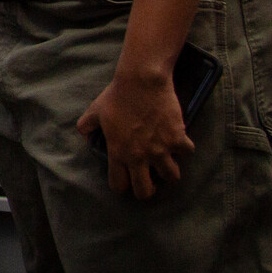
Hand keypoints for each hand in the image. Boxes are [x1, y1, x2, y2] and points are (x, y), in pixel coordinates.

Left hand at [77, 65, 194, 198]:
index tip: (127, 181)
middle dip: (147, 190)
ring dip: (169, 172)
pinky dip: (185, 148)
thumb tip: (84, 135)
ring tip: (168, 163)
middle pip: (145, 192)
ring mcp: (160, 150)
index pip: (119, 185)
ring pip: (171, 177)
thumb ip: (86, 126)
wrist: (141, 81)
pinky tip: (180, 141)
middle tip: (150, 180)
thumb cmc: (117, 95)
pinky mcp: (177, 139)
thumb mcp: (96, 111)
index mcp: (118, 153)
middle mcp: (139, 157)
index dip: (122, 186)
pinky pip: (187, 152)